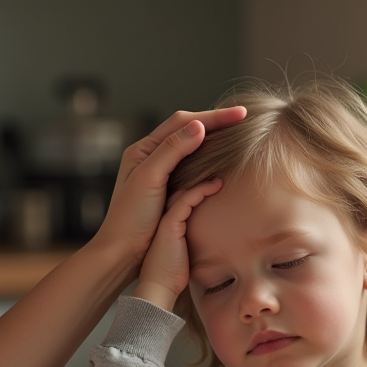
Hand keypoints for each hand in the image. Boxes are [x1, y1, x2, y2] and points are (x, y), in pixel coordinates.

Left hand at [93, 107, 245, 273]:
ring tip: (236, 132)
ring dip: (212, 137)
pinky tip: (221, 160)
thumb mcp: (150, 178)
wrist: (123, 252)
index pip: (182, 122)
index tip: (240, 114)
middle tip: (243, 117)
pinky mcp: (167, 189)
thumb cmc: (131, 217)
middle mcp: (150, 156)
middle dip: (215, 122)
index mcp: (143, 149)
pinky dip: (208, 157)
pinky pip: (191, 165)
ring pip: (190, 146)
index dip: (212, 116)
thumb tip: (199, 126)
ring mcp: (159, 172)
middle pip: (187, 129)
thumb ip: (172, 150)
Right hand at [133, 179, 222, 310]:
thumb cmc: (173, 273)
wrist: (158, 287)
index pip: (180, 192)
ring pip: (182, 188)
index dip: (195, 180)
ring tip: (220, 168)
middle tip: (214, 159)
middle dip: (195, 171)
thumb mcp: (186, 250)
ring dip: (201, 176)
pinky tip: (217, 184)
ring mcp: (165, 218)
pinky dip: (202, 190)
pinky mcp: (169, 224)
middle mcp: (164, 215)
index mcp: (167, 219)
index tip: (214, 170)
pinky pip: (187, 200)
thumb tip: (218, 235)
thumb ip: (195, 237)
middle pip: (179, 185)